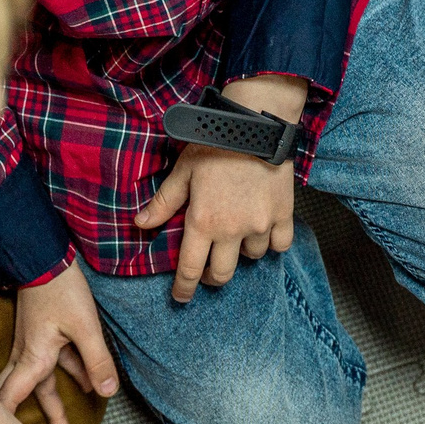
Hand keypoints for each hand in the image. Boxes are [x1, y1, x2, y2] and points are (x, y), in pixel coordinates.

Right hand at [0, 265, 117, 423]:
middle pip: (25, 395)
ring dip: (52, 403)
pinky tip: (86, 384)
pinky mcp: (43, 335)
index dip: (6, 422)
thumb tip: (107, 392)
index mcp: (34, 358)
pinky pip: (53, 363)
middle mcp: (29, 355)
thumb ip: (96, 361)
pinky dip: (66, 376)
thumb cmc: (60, 290)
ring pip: (41, 382)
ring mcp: (34, 345)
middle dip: (34, 420)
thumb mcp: (85, 327)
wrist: (46, 257)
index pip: (11, 398)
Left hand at [136, 75, 306, 303]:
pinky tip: (263, 230)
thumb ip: (164, 202)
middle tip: (208, 269)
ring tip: (237, 235)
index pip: (190, 269)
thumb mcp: (183, 171)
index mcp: (203, 222)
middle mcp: (232, 231)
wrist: (256, 126)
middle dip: (212, 277)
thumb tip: (141, 224)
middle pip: (222, 274)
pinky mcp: (283, 216)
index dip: (183, 288)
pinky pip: (279, 245)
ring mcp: (260, 226)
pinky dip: (271, 242)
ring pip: (252, 257)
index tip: (181, 297)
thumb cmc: (215, 145)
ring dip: (242, 252)